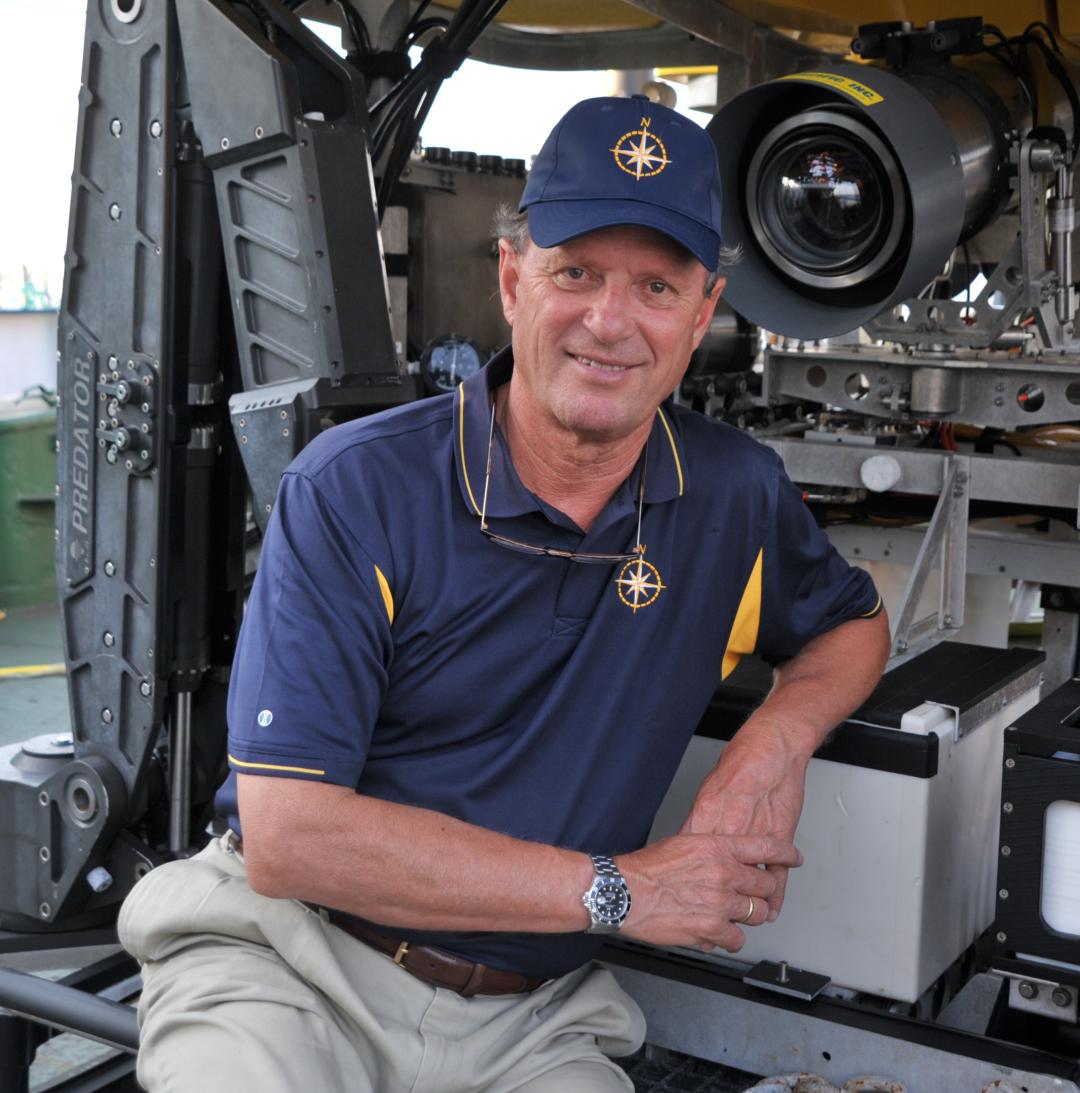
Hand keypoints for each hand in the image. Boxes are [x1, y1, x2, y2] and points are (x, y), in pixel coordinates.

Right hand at [617, 832, 801, 951]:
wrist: (624, 892)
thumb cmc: (646, 869)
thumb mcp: (682, 843)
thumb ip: (709, 849)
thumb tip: (724, 855)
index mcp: (717, 847)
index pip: (766, 848)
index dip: (786, 854)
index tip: (794, 858)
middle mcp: (723, 873)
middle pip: (766, 885)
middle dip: (763, 892)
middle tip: (756, 895)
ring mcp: (719, 903)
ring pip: (756, 914)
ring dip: (748, 916)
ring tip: (733, 915)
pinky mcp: (711, 929)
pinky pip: (736, 939)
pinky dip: (729, 939)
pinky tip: (718, 934)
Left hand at [678, 721, 807, 921]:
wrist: (772, 747)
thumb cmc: (741, 764)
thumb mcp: (709, 789)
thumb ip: (700, 817)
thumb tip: (685, 838)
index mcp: (708, 813)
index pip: (690, 854)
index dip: (683, 877)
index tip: (676, 896)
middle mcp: (730, 827)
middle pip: (715, 873)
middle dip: (709, 897)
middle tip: (706, 916)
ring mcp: (756, 835)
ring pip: (747, 879)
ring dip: (743, 901)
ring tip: (738, 919)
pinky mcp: (780, 837)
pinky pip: (777, 874)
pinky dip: (774, 895)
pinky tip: (769, 910)